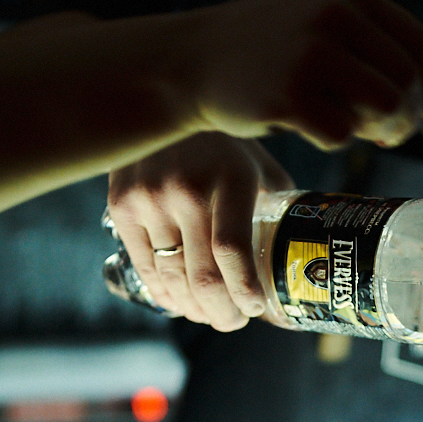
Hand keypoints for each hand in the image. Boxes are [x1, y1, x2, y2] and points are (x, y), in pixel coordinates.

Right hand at [108, 135, 292, 329]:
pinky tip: (180, 301)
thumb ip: (279, 207)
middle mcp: (186, 190)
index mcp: (231, 180)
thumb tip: (300, 260)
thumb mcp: (260, 165)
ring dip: (194, 310)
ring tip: (210, 315)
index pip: (232, 252)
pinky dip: (165, 294)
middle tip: (233, 322)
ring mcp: (150, 199)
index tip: (255, 310)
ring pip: (172, 280)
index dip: (244, 292)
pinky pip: (145, 268)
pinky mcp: (122, 206)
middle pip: (203, 278)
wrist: (164, 99)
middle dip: (222, 314)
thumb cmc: (225, 142)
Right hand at [189, 0, 422, 150]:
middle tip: (389, 138)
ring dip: (380, 132)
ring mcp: (312, 53)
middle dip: (408, 119)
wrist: (190, 59)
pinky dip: (334, 142)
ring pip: (384, 107)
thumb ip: (371, 46)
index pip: (419, 45)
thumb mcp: (319, 20)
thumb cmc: (265, 51)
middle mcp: (335, 15)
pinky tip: (311, 129)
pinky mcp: (290, 94)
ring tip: (358, 134)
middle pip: (406, 81)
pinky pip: (342, 135)